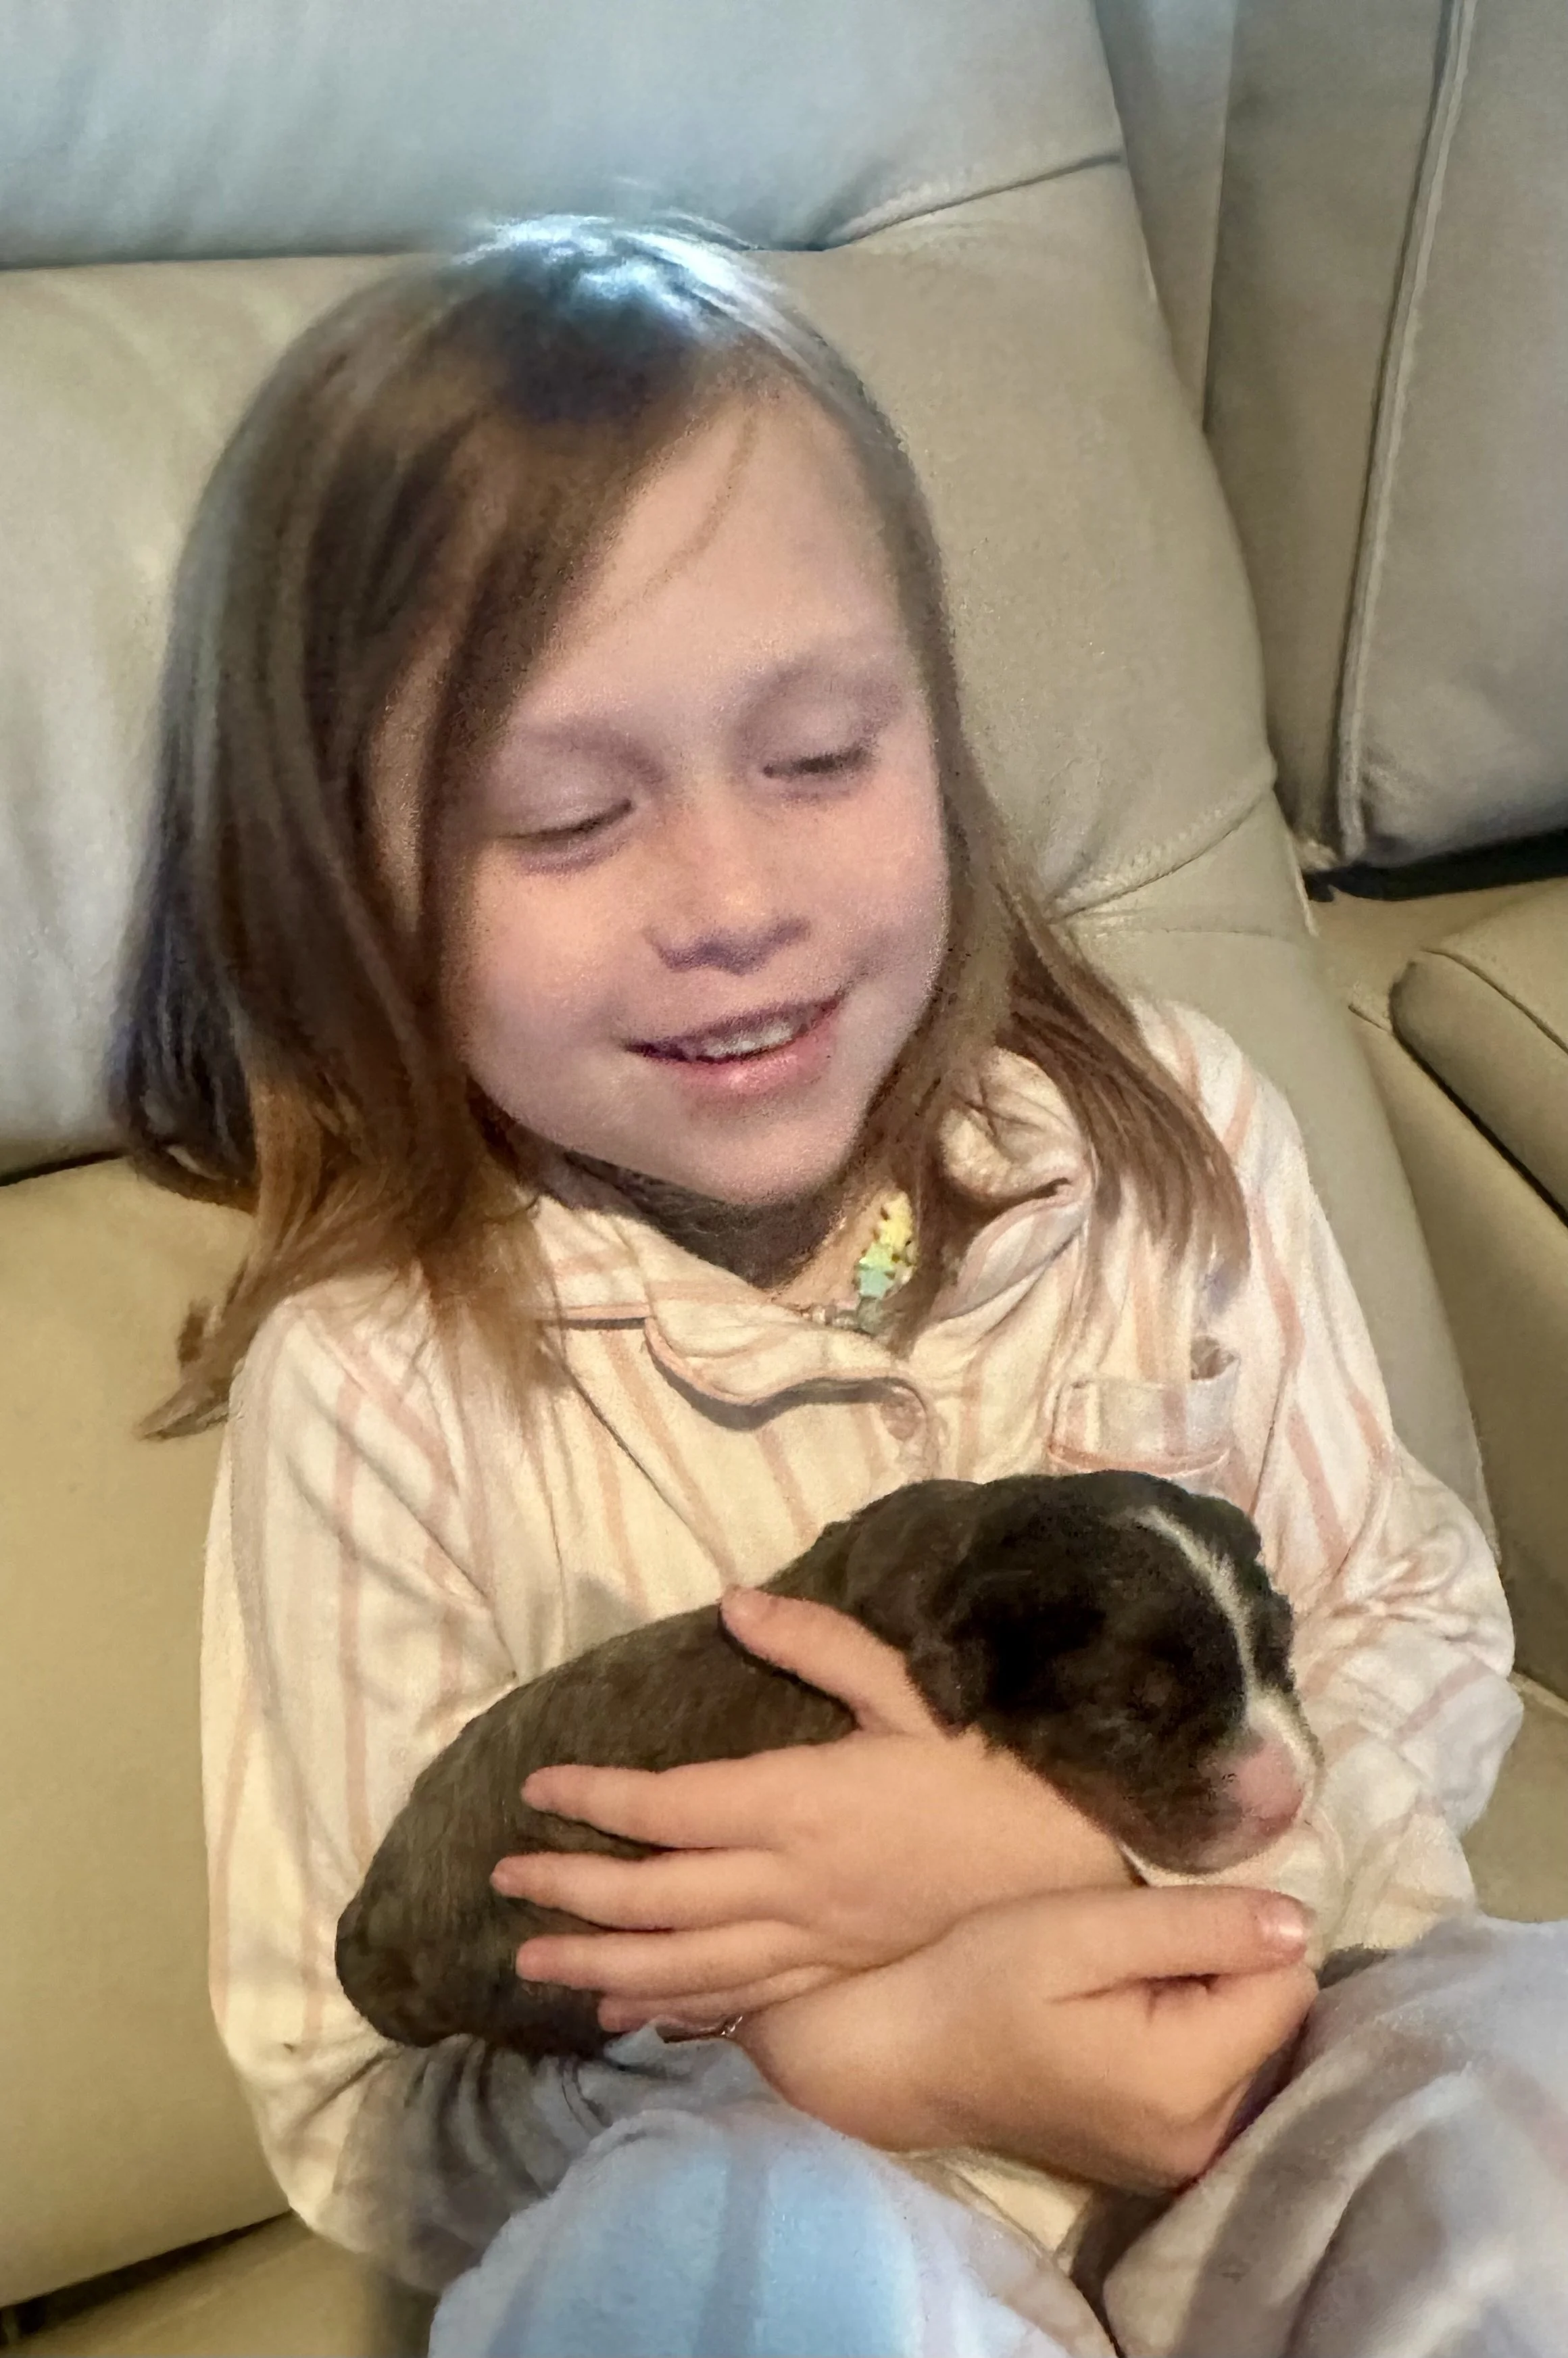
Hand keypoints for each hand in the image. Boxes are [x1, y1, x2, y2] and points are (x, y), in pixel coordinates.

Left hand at [493, 1586, 1130, 2028]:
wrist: (1075, 1873)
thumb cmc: (991, 1772)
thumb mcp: (910, 1690)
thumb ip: (818, 1644)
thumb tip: (733, 1600)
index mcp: (800, 1801)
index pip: (670, 1806)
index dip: (597, 1797)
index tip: (538, 1786)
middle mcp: (791, 1882)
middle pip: (656, 1896)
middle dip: (571, 1890)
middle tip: (503, 1880)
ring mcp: (811, 1940)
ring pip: (683, 1963)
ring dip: (602, 1964)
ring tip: (531, 1966)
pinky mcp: (834, 1973)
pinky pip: (739, 2002)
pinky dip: (676, 2010)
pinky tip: (629, 2015)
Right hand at [735, 1883, 1318, 2193]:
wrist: (909, 2059)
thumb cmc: (982, 1980)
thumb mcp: (1079, 1930)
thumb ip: (1196, 1925)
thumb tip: (1299, 1923)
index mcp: (1189, 2082)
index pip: (1287, 1982)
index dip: (1231, 1936)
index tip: (1155, 1931)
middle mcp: (1207, 2142)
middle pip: (1277, 2019)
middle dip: (1224, 1973)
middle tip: (1128, 1961)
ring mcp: (1188, 2163)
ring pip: (1257, 2046)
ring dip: (1209, 2007)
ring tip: (1122, 1993)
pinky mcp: (1170, 2162)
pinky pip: (1228, 2080)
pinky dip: (1193, 2043)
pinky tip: (1126, 2028)